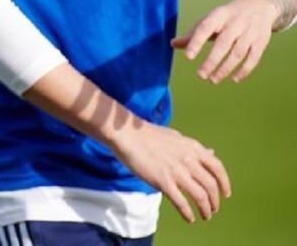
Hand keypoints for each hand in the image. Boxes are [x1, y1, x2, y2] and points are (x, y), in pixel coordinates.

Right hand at [109, 120, 229, 222]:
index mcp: (193, 148)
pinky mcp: (163, 181)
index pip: (217, 168)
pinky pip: (181, 202)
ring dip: (205, 210)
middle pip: (210, 186)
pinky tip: (189, 218)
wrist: (126, 133)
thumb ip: (194, 148)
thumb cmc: (148, 134)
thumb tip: (212, 152)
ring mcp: (176, 171)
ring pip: (200, 197)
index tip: (225, 194)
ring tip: (204, 216)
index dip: (224, 184)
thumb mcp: (176, 137)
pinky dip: (188, 213)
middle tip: (213, 209)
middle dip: (215, 201)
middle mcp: (188, 160)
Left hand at [171, 0, 280, 82]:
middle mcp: (235, 23)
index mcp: (218, 15)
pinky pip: (253, 58)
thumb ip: (193, 33)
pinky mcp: (261, 42)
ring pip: (238, 53)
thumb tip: (172, 44)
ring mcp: (250, 33)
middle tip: (200, 75)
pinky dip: (244, 70)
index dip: (196, 42)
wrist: (259, 5)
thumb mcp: (210, 19)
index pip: (205, 28)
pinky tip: (234, 79)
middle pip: (223, 44)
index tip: (188, 57)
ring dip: (225, 68)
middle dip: (211, 61)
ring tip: (213, 80)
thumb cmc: (227, 16)